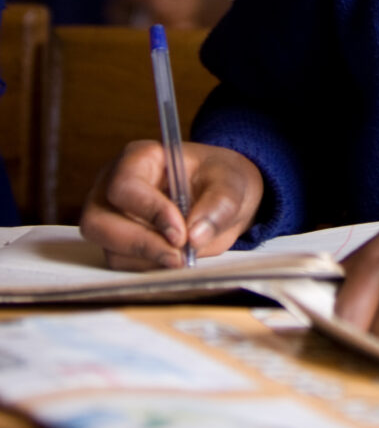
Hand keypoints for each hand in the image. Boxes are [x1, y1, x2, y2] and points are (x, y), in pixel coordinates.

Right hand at [80, 140, 263, 269]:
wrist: (223, 197)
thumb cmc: (219, 179)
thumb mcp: (230, 183)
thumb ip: (218, 205)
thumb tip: (195, 235)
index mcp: (138, 158)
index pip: (125, 186)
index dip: (149, 211)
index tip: (180, 232)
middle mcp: (114, 186)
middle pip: (99, 221)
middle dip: (140, 244)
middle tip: (179, 256)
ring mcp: (112, 217)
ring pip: (109, 248)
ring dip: (146, 260)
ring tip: (183, 258)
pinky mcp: (118, 244)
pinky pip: (121, 265)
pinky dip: (147, 269)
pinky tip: (174, 261)